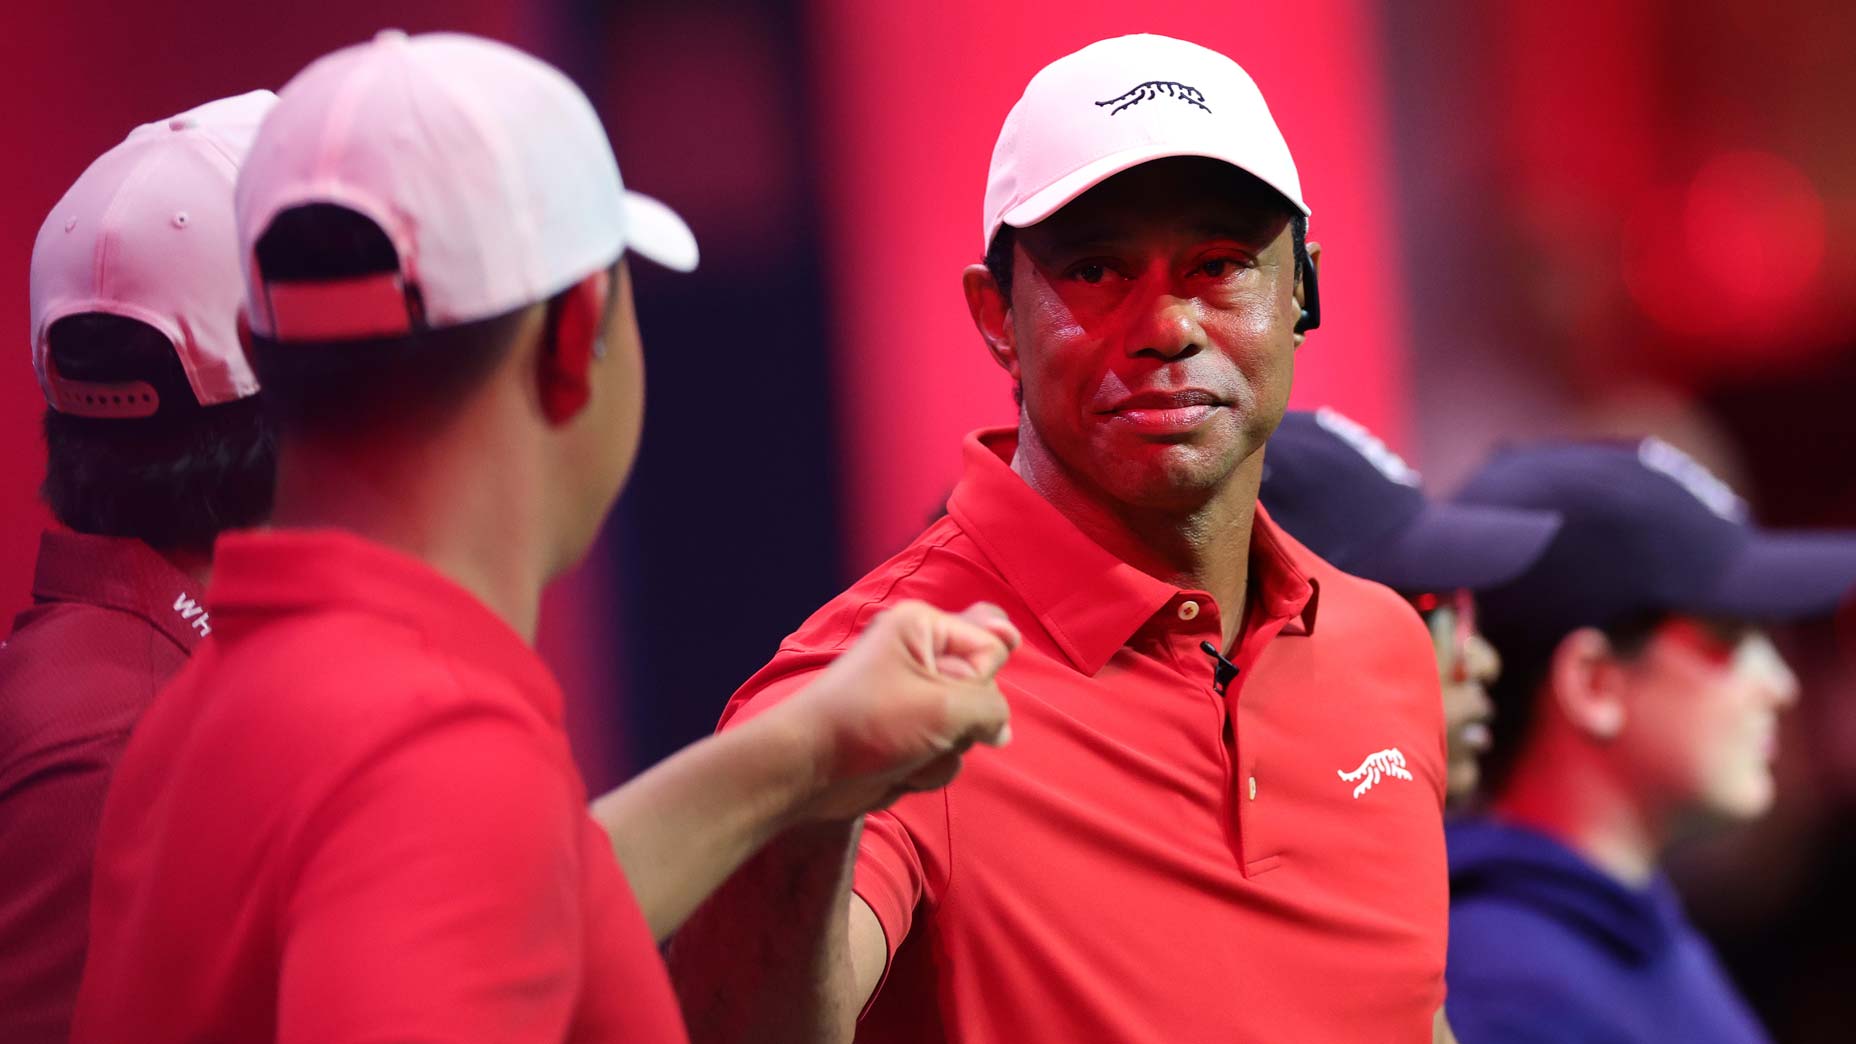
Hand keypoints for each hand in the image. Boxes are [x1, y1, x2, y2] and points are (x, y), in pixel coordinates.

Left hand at [770, 601, 1018, 821]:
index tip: (943, 694)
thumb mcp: (945, 707)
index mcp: (923, 627)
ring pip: (969, 731)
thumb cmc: (868, 724)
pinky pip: (947, 756)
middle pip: (983, 692)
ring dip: (943, 752)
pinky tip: (897, 768)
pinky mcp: (909, 738)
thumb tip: (1002, 729)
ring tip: (905, 750)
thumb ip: (992, 706)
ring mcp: (915, 701)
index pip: (992, 646)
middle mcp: (920, 657)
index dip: (978, 681)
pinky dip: (926, 770)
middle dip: (962, 721)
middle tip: (922, 725)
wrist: (808, 770)